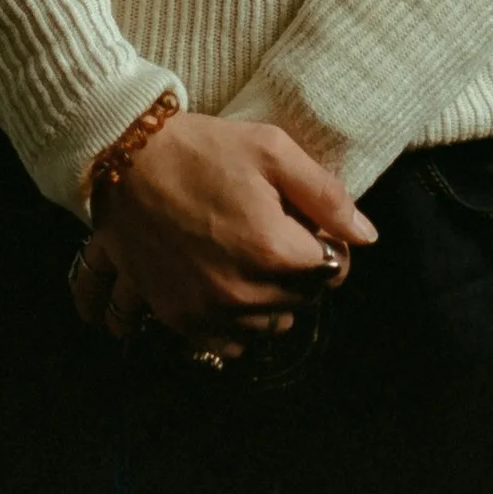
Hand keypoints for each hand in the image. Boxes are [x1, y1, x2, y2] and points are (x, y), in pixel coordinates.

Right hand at [68, 116, 374, 360]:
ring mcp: (209, 311)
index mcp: (272, 249)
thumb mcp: (271, 150)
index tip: (308, 225)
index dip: (327, 244)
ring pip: (270, 326)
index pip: (333, 269)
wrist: (125, 163)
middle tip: (275, 234)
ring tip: (250, 257)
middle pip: (303, 300)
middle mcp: (243, 292)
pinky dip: (236, 322)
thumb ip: (325, 194)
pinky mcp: (180, 320)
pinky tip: (227, 285)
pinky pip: (229, 344)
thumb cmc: (202, 149)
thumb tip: (367, 235)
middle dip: (300, 270)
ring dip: (271, 298)